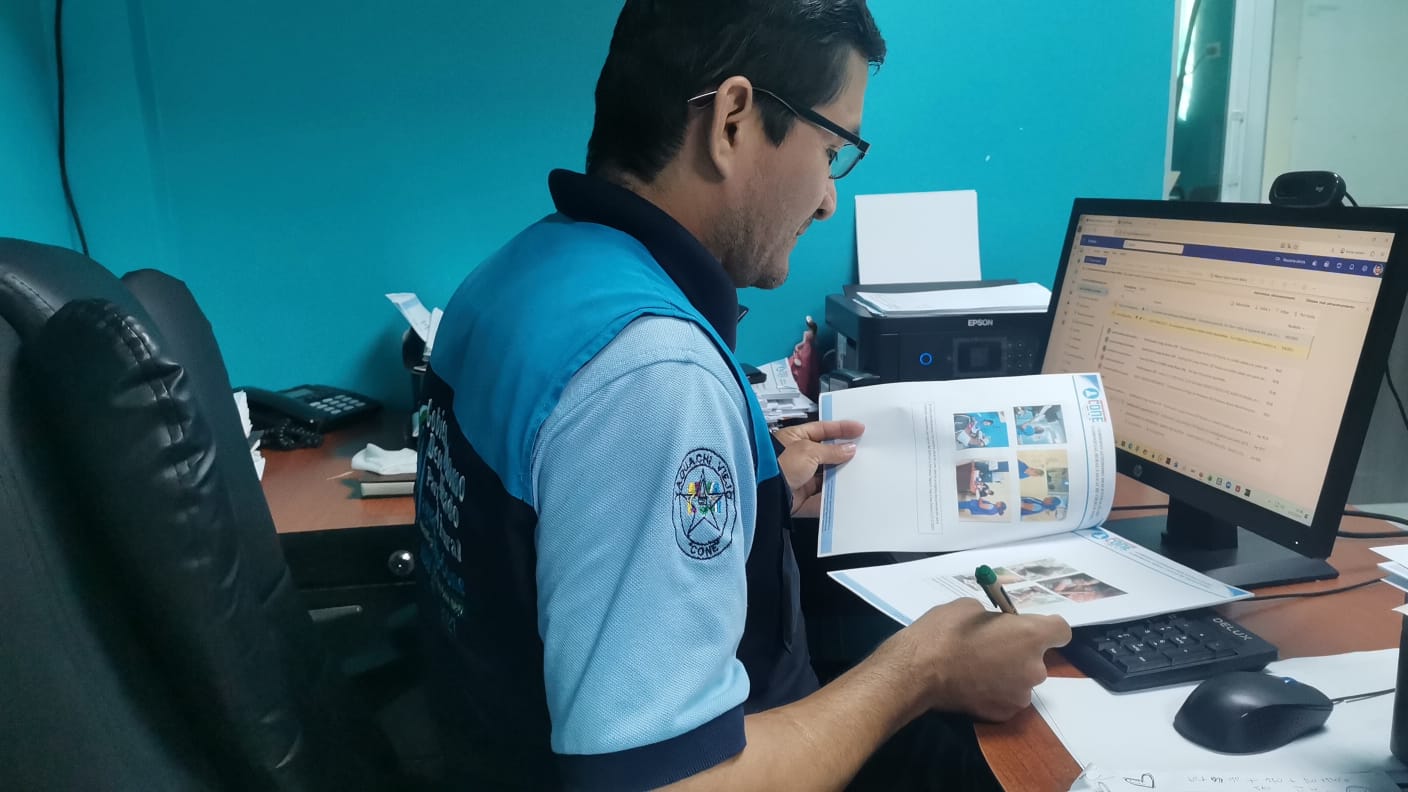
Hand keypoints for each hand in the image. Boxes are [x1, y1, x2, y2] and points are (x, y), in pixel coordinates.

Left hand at [771, 420, 863, 516]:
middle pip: (826, 454)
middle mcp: (797, 457)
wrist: (764, 493)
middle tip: (862, 453)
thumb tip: (848, 449)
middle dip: (842, 455)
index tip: (859, 429)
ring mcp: (799, 477)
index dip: (841, 428)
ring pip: (825, 477)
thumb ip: (831, 451)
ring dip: (839, 477)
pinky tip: (845, 495)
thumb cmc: (777, 465)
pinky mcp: (800, 497)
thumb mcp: (808, 451)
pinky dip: (831, 498)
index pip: (822, 429)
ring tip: (858, 474)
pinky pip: (820, 498)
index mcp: (795, 438)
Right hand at [900, 598, 1071, 721]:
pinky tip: (972, 685)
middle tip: (990, 646)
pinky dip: (994, 692)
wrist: (918, 670)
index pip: (1061, 630)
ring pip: (1021, 679)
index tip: (1026, 626)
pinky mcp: (1003, 714)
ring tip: (976, 668)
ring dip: (1007, 673)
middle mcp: (1034, 668)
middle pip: (1037, 657)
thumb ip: (995, 618)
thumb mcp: (970, 607)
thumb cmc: (944, 631)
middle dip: (1020, 651)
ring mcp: (1020, 695)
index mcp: (1030, 636)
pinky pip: (1006, 697)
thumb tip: (997, 625)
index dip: (1045, 626)